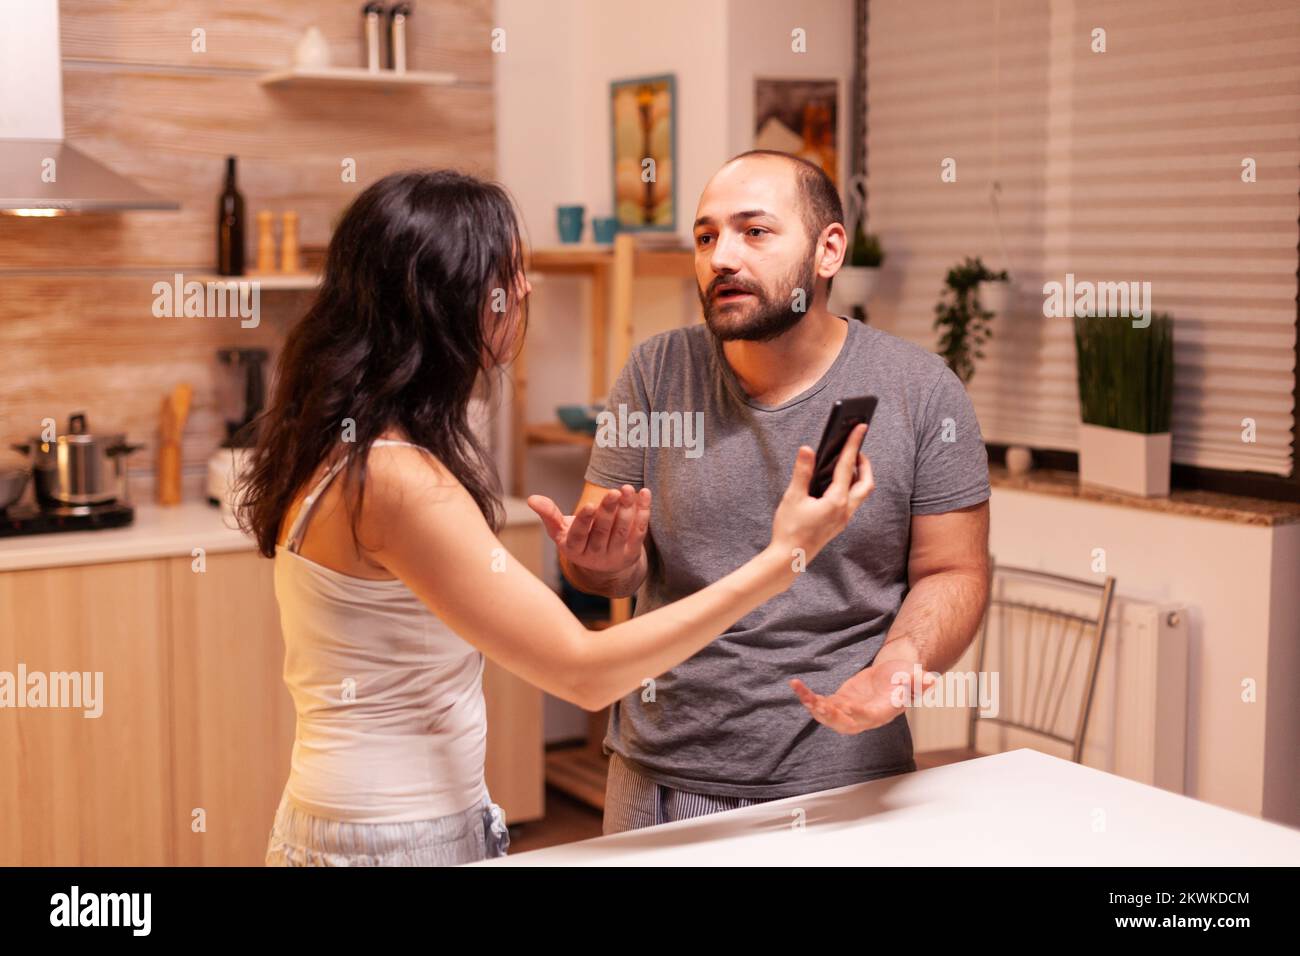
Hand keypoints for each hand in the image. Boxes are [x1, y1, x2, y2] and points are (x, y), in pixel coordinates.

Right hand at [527, 485, 650, 574]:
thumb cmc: (578, 539)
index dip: (585, 520)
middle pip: (602, 531)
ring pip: (622, 530)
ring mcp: (614, 556)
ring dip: (627, 509)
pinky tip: (644, 494)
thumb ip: (548, 514)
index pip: (579, 535)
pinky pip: (639, 531)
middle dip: (608, 510)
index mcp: (573, 549)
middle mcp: (594, 556)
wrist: (602, 563)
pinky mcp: (631, 553)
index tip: (590, 504)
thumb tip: (531, 499)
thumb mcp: (560, 530)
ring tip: (627, 489)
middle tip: (614, 491)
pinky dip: (643, 512)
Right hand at [769, 423, 873, 565]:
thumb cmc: (789, 529)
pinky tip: (834, 484)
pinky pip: (851, 502)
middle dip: (864, 464)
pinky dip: (849, 488)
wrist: (789, 558)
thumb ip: (802, 472)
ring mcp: (843, 519)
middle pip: (866, 483)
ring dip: (858, 477)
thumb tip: (807, 450)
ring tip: (846, 464)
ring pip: (860, 494)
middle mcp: (845, 510)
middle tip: (855, 450)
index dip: (854, 445)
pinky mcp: (838, 524)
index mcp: (836, 501)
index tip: (860, 428)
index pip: (848, 466)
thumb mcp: (793, 497)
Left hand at [790, 639, 937, 734]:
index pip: (868, 717)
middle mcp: (864, 716)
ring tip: (803, 693)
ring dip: (814, 707)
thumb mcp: (913, 676)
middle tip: (818, 704)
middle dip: (830, 716)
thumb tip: (931, 681)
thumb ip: (919, 681)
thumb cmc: (904, 676)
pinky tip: (796, 685)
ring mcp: (849, 711)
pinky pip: (820, 704)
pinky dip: (808, 696)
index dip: (857, 713)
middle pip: (844, 724)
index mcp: (882, 712)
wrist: (893, 674)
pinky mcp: (839, 702)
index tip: (845, 705)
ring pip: (828, 716)